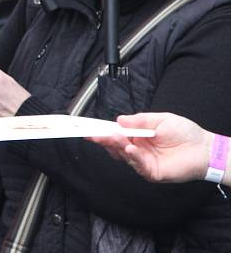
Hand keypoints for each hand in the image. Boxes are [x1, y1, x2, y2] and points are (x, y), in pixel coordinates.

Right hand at [89, 113, 212, 182]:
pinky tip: (131, 149)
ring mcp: (143, 162)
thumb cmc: (185, 133)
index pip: (115, 133)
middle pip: (114, 146)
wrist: (204, 149)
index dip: (102, 130)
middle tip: (94, 133)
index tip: (88, 127)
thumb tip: (119, 120)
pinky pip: (138, 165)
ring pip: (123, 155)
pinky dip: (133, 157)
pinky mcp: (152, 172)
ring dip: (117, 145)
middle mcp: (137, 149)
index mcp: (137, 136)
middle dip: (103, 139)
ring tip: (114, 136)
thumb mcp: (160, 119)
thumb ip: (139, 120)